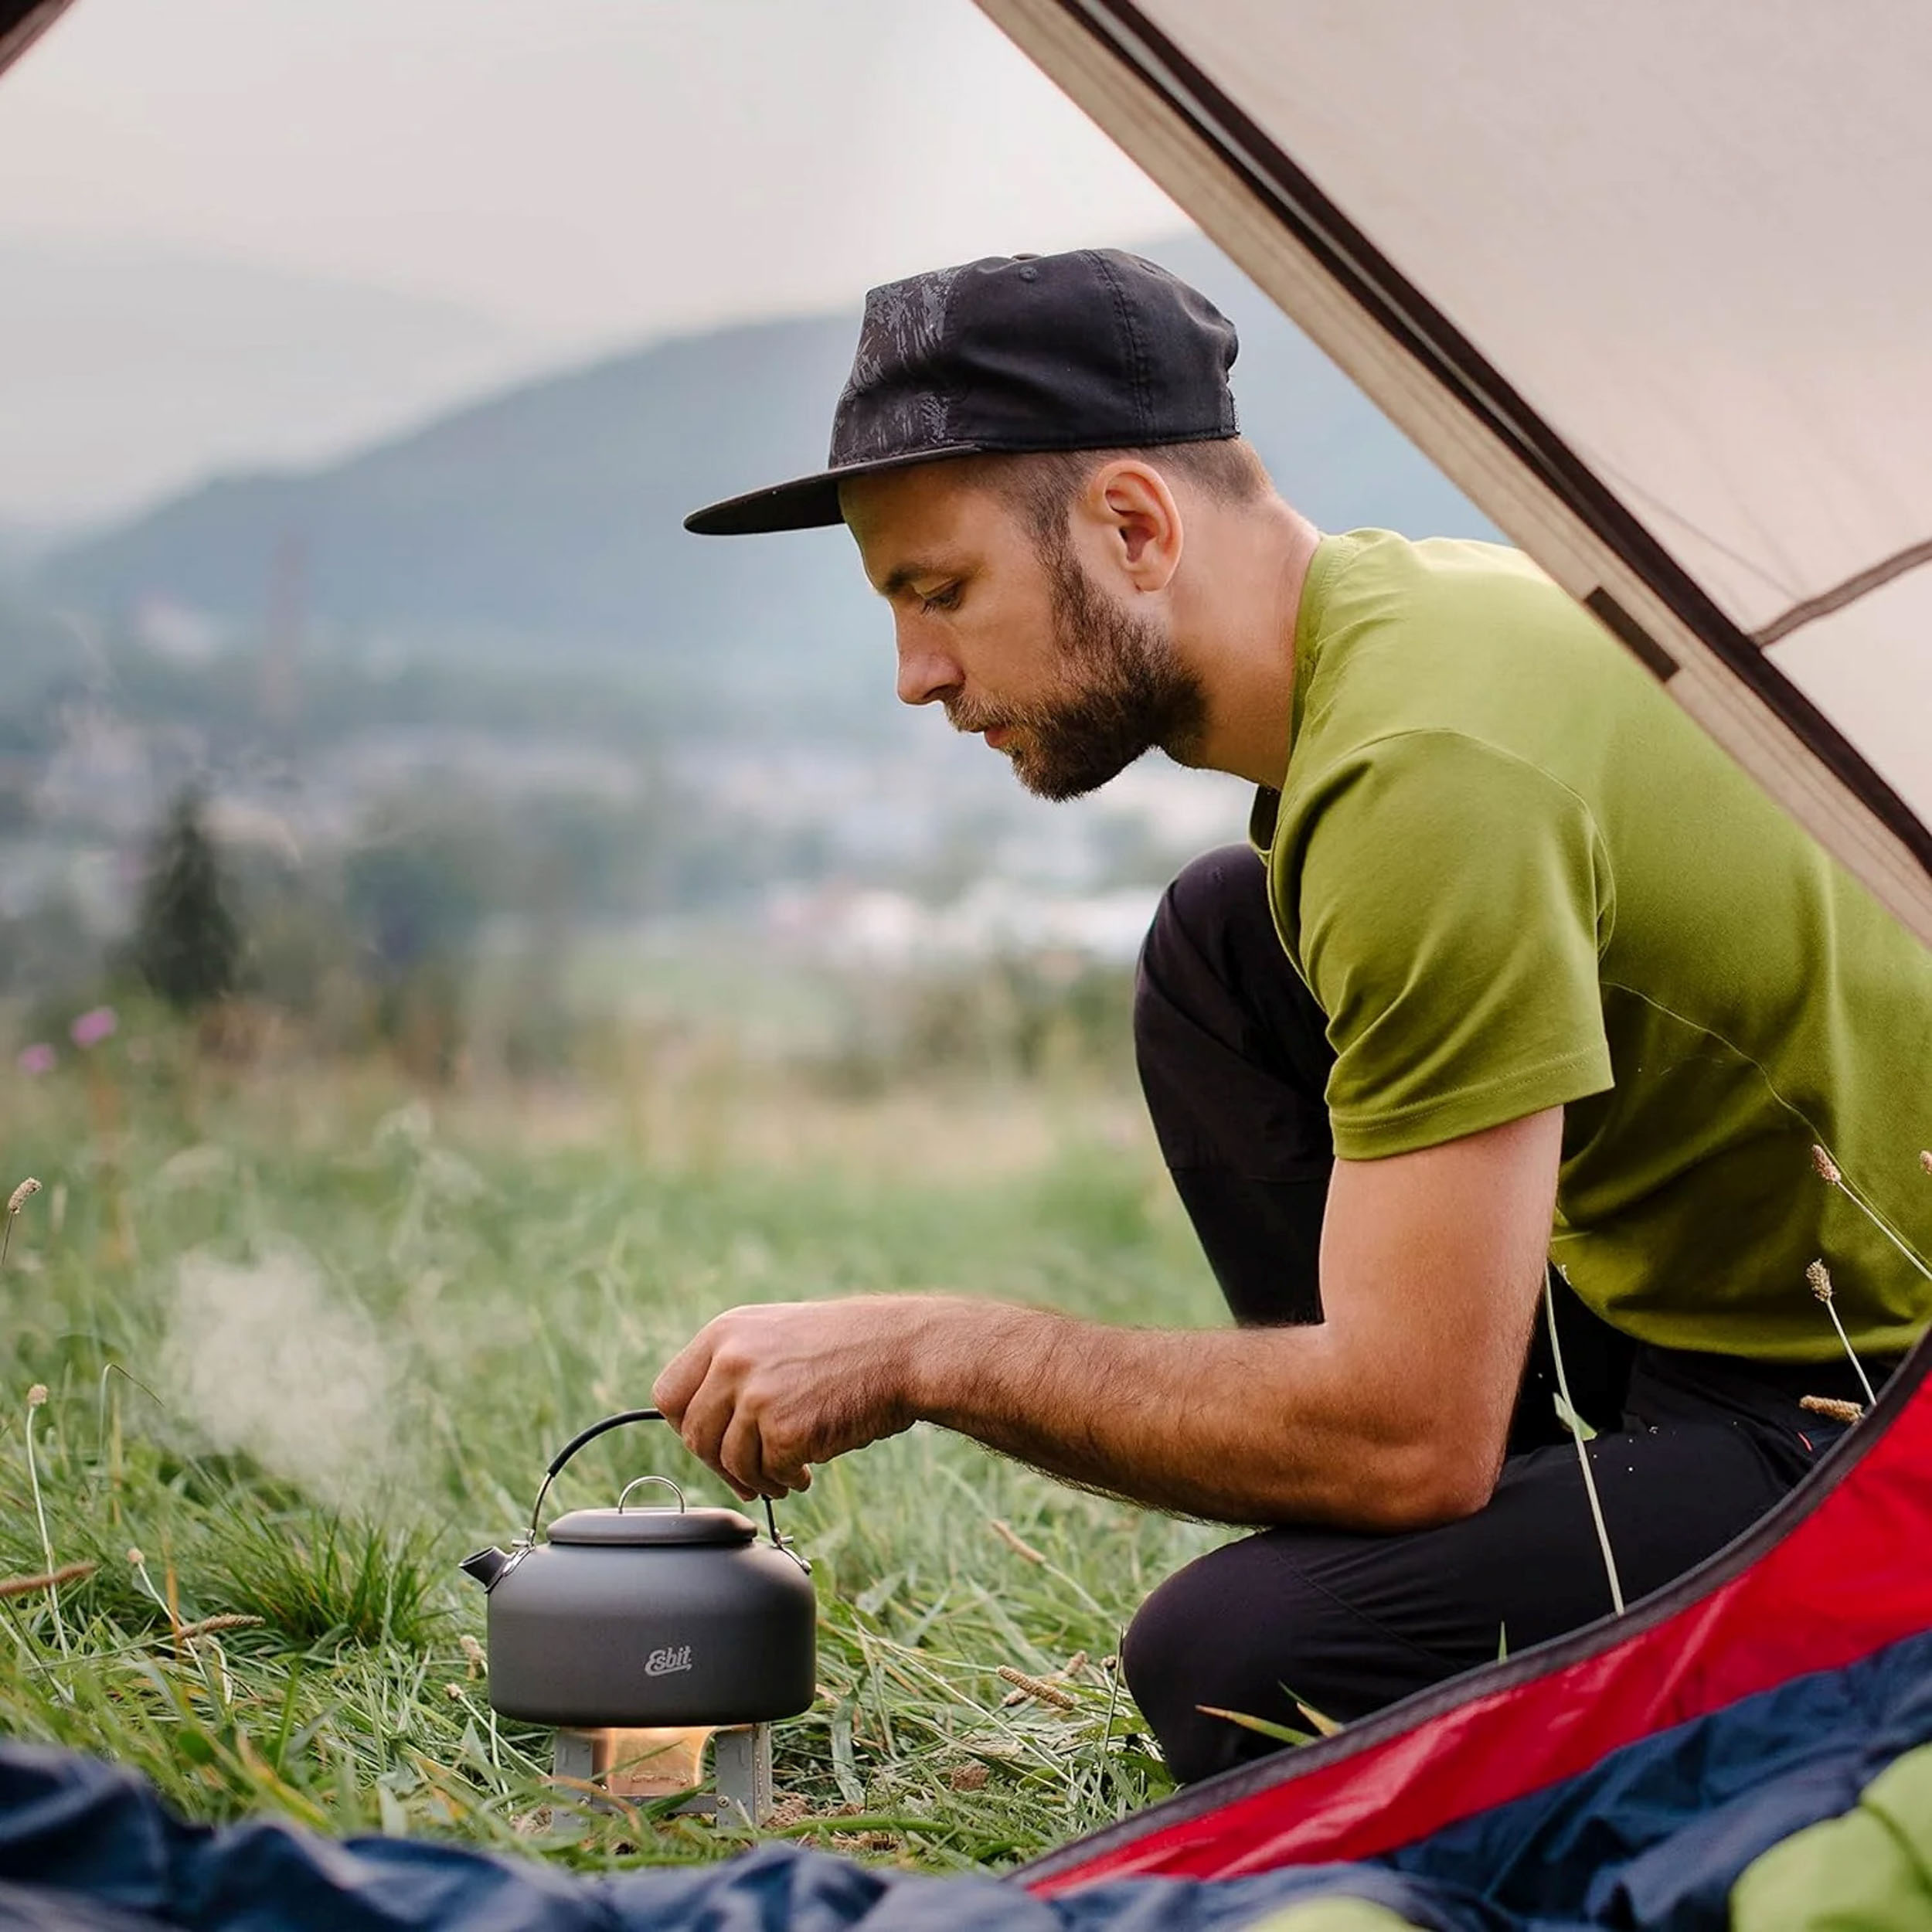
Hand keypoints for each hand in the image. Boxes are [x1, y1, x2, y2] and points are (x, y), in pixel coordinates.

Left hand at [651, 1297, 939, 1499]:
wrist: (902, 1350)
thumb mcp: (775, 1335)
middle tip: (749, 1474)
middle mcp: (732, 1360)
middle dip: (719, 1463)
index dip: (686, 1425)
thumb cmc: (846, 1347)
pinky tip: (807, 1470)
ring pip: (728, 1461)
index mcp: (725, 1332)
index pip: (668, 1394)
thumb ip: (733, 1367)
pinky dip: (785, 1480)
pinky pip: (768, 1473)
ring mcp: (756, 1394)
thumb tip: (699, 1427)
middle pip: (693, 1435)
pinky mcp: (784, 1429)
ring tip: (785, 1474)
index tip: (713, 1440)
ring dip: (754, 1478)